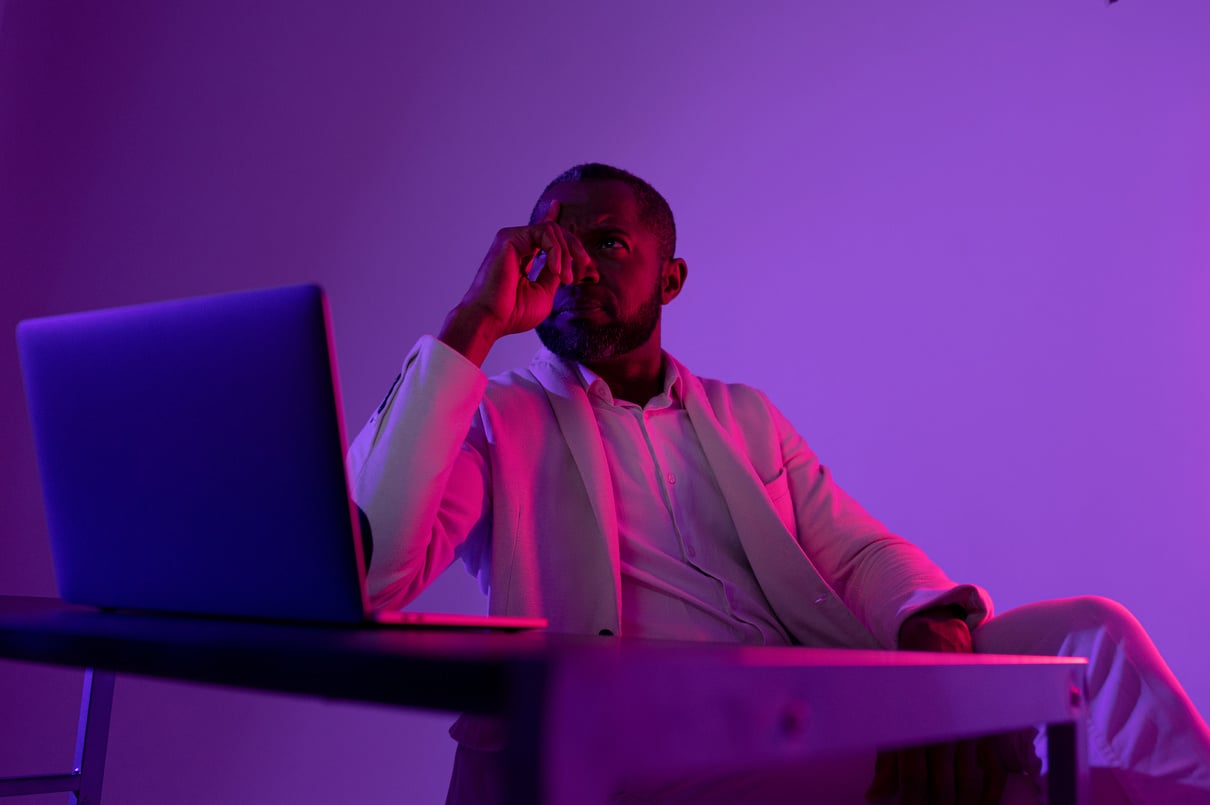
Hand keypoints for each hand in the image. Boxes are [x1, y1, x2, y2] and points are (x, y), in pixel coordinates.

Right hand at [438, 200, 590, 364]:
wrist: (492, 320)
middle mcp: (515, 244)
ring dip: (567, 254)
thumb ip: (554, 272)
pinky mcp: (509, 237)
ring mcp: (511, 239)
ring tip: (566, 278)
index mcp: (522, 256)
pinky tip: (556, 271)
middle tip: (580, 272)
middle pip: (554, 231)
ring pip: (552, 230)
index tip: (557, 204)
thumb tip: (565, 260)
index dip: (550, 217)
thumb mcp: (544, 292)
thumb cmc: (514, 312)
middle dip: (574, 249)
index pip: (539, 233)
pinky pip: (545, 232)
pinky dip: (557, 251)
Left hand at [865, 607, 1009, 803]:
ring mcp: (969, 732)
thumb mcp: (891, 718)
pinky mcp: (986, 730)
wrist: (937, 644)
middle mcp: (944, 731)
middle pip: (942, 788)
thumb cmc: (908, 685)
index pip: (914, 781)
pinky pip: (993, 771)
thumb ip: (886, 761)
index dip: (910, 804)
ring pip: (967, 784)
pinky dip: (989, 794)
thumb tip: (874, 796)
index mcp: (915, 726)